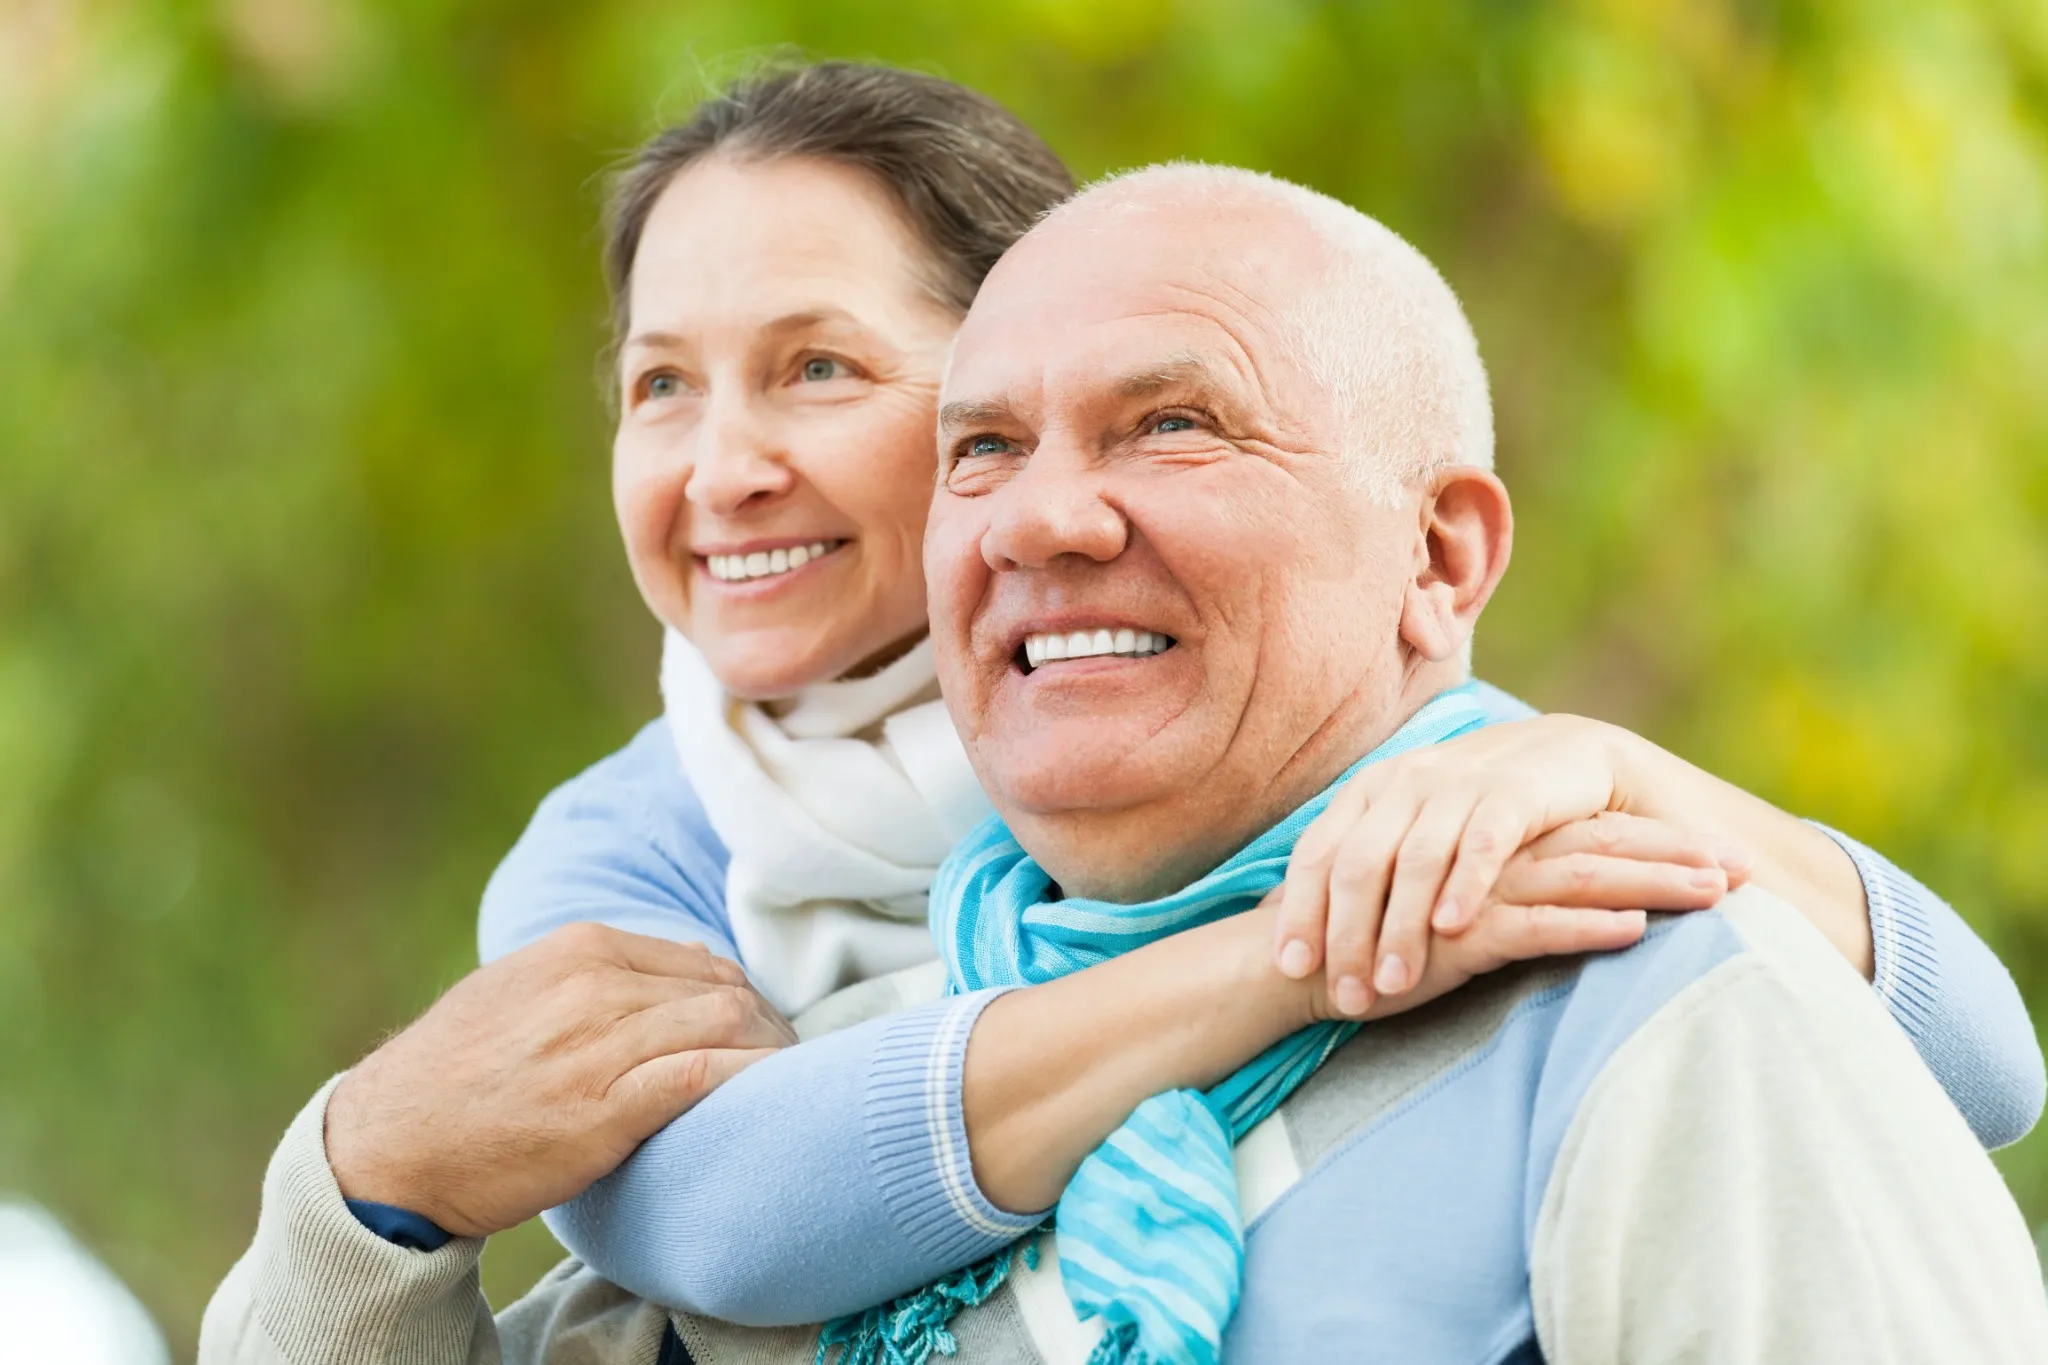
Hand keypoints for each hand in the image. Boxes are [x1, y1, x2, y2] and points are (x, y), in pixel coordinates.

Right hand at [324, 923, 794, 1238]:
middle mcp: (593, 986)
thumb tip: (697, 962)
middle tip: (787, 1065)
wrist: (390, 1145)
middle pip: (723, 993)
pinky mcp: (604, 1108)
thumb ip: (605, 972)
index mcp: (580, 948)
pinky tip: (766, 1100)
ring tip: (786, 1087)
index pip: (700, 964)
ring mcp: (598, 1045)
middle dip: (768, 1029)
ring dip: (768, 1057)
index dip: (743, 1000)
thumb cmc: (458, 1074)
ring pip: (724, 1028)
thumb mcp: (522, 990)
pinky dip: (746, 1083)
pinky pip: (703, 1078)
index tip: (760, 1033)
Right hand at [1282, 800, 1747, 1017]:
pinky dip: (1587, 927)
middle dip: (1680, 854)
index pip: (1592, 828)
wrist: (1305, 961)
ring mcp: (1478, 889)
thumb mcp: (1457, 914)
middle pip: (1603, 842)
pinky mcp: (1460, 931)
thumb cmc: (1384, 943)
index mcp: (1497, 842)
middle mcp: (1494, 854)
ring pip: (1582, 875)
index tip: (1729, 852)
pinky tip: (1636, 929)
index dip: (1661, 837)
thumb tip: (1576, 903)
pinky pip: (1534, 926)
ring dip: (1655, 883)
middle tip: (1752, 866)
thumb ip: (1506, 895)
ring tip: (1719, 893)